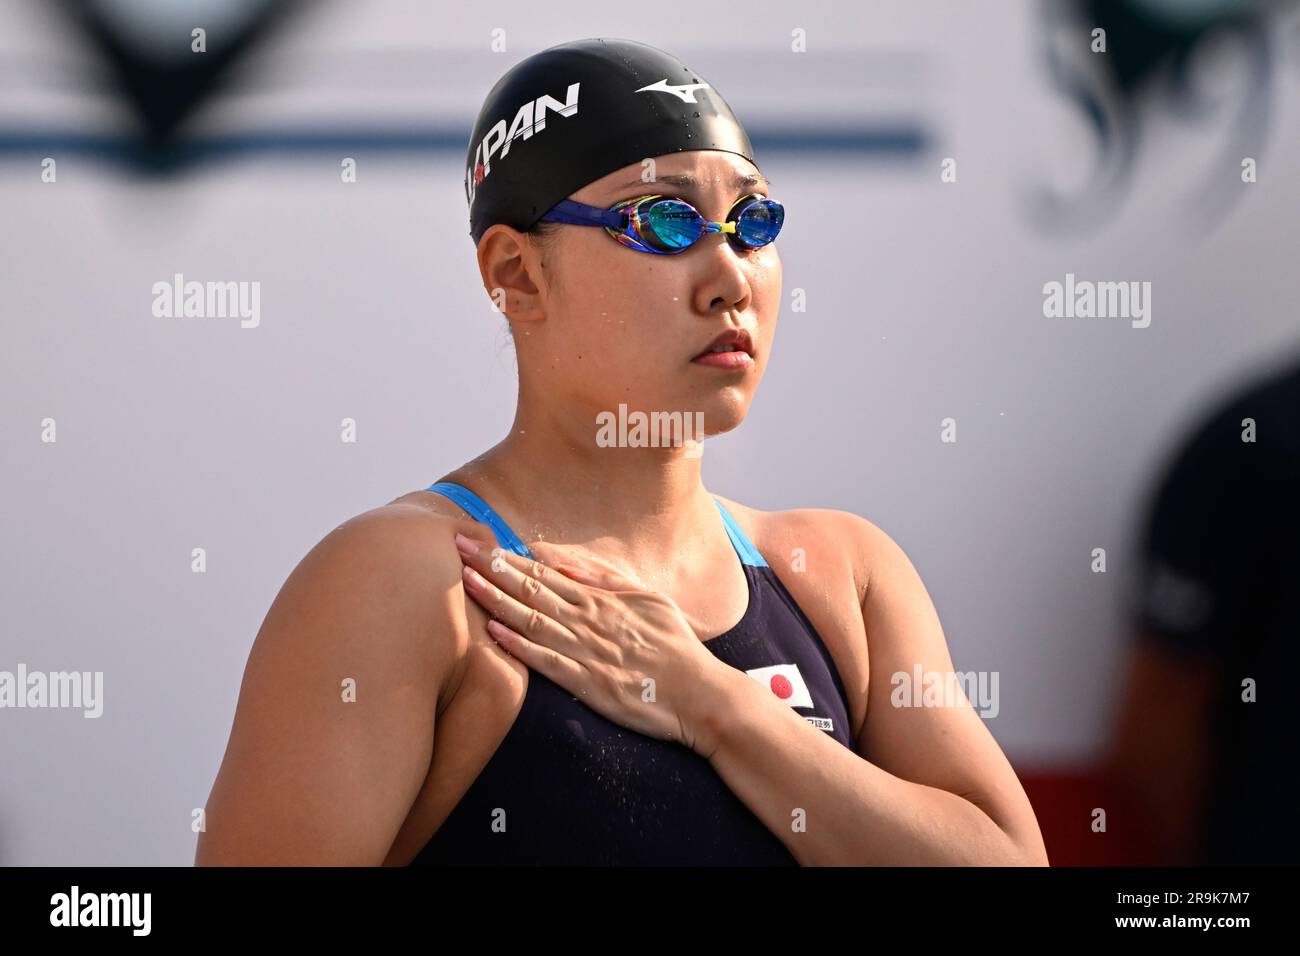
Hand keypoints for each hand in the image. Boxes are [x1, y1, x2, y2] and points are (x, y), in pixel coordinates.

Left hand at [453, 533, 728, 755]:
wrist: (697, 693)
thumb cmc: (673, 644)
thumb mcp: (645, 596)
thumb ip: (601, 575)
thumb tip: (555, 556)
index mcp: (600, 599)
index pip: (543, 573)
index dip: (507, 557)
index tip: (476, 540)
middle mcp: (589, 620)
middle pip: (531, 590)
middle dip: (492, 568)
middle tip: (457, 548)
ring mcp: (587, 652)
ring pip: (533, 620)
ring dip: (497, 600)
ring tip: (465, 582)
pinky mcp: (588, 684)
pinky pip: (547, 662)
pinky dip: (519, 646)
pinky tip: (494, 632)